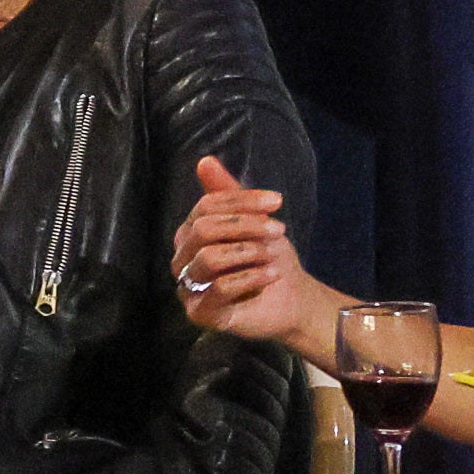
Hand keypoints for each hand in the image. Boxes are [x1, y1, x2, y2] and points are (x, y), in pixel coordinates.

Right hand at [172, 157, 337, 346]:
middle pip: (203, 229)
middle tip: (278, 231)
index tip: (277, 201)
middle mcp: (183, 259)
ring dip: (248, 252)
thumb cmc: (267, 259)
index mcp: (191, 233)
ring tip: (272, 256)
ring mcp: (188, 287)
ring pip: (208, 258)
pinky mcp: (200, 313)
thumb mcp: (255, 222)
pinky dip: (250, 277)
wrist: (290, 300)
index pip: (206, 206)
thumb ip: (229, 195)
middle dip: (245, 226)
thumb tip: (204, 160)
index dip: (241, 201)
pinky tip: (271, 274)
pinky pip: (219, 288)